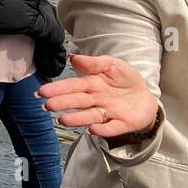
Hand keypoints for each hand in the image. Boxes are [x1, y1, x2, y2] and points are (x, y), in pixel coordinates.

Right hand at [38, 53, 159, 137]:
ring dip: (77, 119)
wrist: (146, 95)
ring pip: (91, 116)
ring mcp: (108, 113)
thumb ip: (93, 62)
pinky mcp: (123, 123)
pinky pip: (112, 127)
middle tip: (48, 105)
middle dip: (62, 103)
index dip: (57, 88)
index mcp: (91, 84)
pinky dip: (103, 129)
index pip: (72, 86)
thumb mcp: (111, 64)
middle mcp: (96, 100)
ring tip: (63, 120)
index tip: (42, 91)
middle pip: (78, 101)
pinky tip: (93, 129)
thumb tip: (73, 57)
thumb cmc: (125, 79)